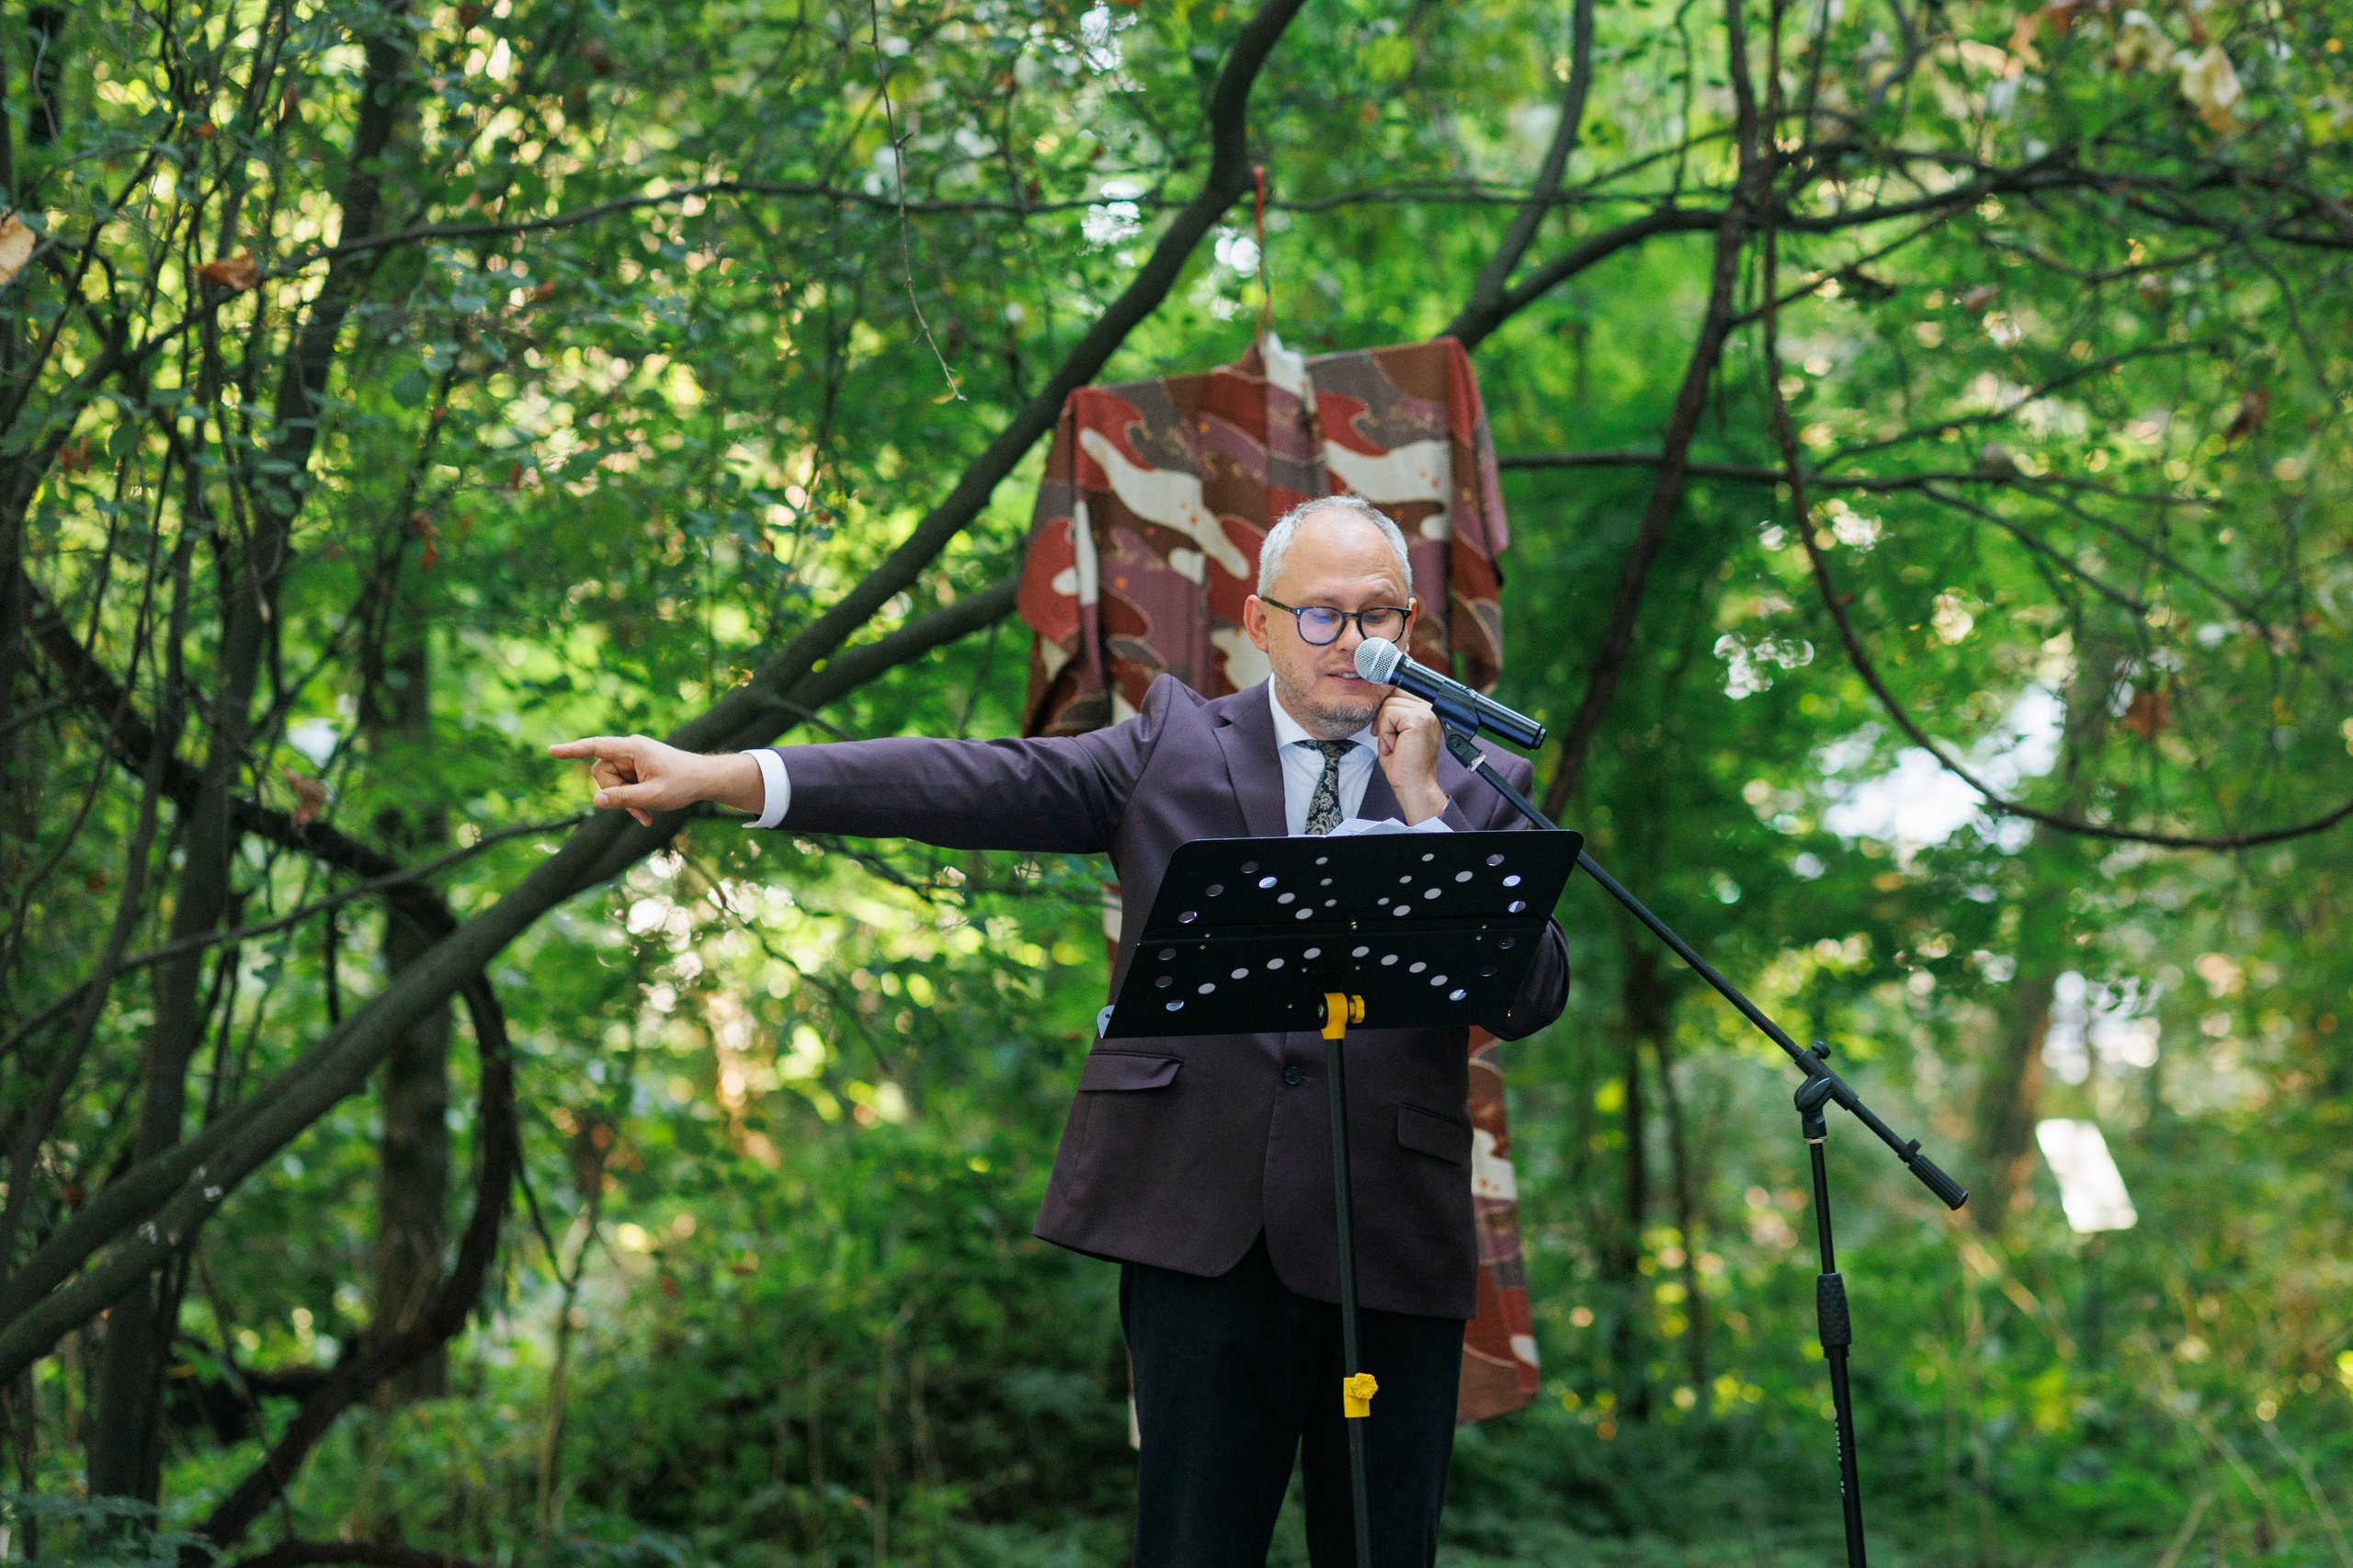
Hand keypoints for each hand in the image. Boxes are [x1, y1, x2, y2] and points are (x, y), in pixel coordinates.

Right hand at [546, 735, 765, 825]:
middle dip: (615, 794)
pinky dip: (632, 801)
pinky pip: (623, 786)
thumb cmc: (683, 784)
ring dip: (626, 802)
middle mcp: (629, 749)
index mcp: (632, 748)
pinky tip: (647, 816)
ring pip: (611, 783)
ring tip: (647, 815)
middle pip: (602, 773)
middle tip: (639, 811)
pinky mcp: (636, 769)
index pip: (595, 747)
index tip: (551, 751)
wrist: (706, 780)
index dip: (572, 750)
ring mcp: (633, 759)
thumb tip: (596, 800)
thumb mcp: (653, 796)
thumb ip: (624, 799)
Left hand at [1374, 690, 1449, 824]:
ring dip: (1385, 728)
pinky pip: (1389, 714)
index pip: (1399, 691)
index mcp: (1427, 710)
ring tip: (1396, 745)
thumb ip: (1392, 712)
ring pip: (1388, 705)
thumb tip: (1377, 695)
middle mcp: (1430, 708)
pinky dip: (1386, 732)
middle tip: (1392, 743)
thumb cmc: (1405, 764)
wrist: (1414, 785)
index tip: (1386, 731)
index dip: (1386, 711)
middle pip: (1392, 695)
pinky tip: (1396, 746)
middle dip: (1383, 720)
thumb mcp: (1396, 731)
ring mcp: (1427, 713)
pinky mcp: (1418, 720)